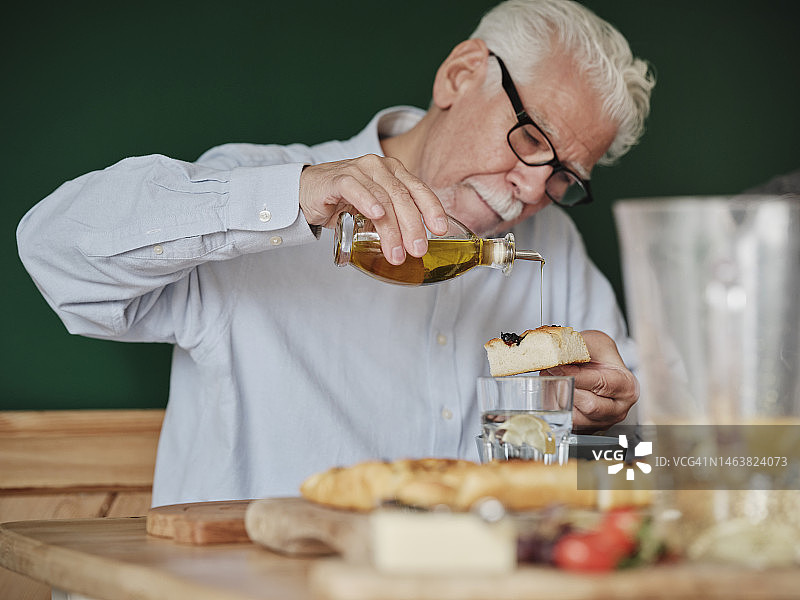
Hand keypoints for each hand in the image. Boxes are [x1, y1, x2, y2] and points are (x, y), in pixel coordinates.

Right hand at [299, 155, 448, 264]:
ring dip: (391, 228)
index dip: (432, 209)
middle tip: (418, 250)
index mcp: (393, 172)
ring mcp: (358, 169)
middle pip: (402, 196)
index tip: (440, 230)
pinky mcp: (337, 178)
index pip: (418, 189)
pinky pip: (355, 188)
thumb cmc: (343, 202)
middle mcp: (379, 167)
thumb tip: (416, 245)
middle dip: (413, 226)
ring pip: (381, 198)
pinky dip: (367, 201)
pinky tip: (376, 216)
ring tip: (395, 252)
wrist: (304, 193)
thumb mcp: (374, 211)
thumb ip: (394, 220)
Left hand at [542, 330, 638, 430]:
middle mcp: (618, 408)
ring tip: (550, 379)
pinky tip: (552, 390)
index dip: (575, 375)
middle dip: (566, 388)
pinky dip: (555, 405)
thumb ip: (578, 347)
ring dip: (557, 397)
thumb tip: (557, 353)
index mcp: (626, 386)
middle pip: (589, 406)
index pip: (600, 384)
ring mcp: (603, 422)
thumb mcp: (593, 342)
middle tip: (549, 372)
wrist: (598, 366)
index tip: (555, 366)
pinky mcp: (587, 429)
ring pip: (575, 417)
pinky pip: (566, 421)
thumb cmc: (599, 356)